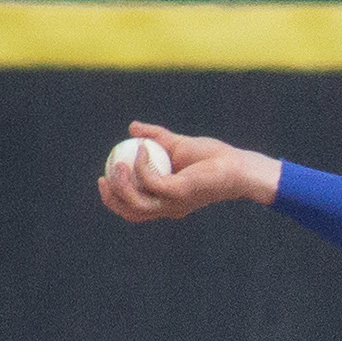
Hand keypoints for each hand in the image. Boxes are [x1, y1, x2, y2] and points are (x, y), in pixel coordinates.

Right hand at [98, 123, 280, 221]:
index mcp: (165, 200)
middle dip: (112, 197)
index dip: (114, 198)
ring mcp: (173, 203)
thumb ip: (155, 137)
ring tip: (119, 164)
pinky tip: (144, 148)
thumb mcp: (178, 144)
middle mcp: (168, 207)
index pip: (133, 209)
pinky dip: (142, 165)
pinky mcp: (180, 193)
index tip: (104, 177)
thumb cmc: (211, 157)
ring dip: (122, 186)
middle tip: (105, 175)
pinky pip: (152, 182)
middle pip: (130, 213)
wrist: (237, 164)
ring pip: (136, 204)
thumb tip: (133, 127)